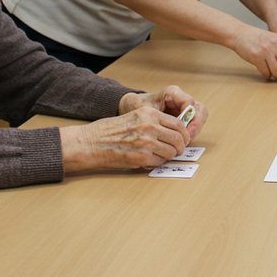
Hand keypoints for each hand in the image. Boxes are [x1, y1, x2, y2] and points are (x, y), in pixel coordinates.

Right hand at [60, 106, 189, 172]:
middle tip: (177, 150)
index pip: (177, 124)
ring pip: (170, 151)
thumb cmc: (110, 130)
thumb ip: (153, 122)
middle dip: (180, 146)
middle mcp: (150, 126)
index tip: (183, 139)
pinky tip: (150, 160)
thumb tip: (172, 132)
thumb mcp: (134, 116)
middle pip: (178, 138)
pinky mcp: (141, 157)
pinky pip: (159, 162)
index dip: (183, 134)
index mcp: (149, 113)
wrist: (92, 142)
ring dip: (169, 155)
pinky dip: (158, 162)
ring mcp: (146, 142)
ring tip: (162, 155)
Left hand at [123, 85, 207, 137]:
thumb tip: (169, 130)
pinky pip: (194, 125)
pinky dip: (190, 134)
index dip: (189, 117)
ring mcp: (184, 109)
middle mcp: (181, 100)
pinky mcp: (184, 118)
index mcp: (172, 93)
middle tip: (187, 139)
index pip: (189, 102)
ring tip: (183, 143)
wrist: (131, 108)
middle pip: (200, 110)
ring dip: (194, 131)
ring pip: (200, 118)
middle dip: (196, 126)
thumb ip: (156, 118)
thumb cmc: (136, 106)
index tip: (183, 130)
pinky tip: (180, 142)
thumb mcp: (144, 111)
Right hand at [232, 26, 276, 80]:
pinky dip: (267, 75)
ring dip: (276, 75)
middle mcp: (276, 45)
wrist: (241, 34)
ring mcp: (266, 51)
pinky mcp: (256, 57)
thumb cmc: (259, 39)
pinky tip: (264, 70)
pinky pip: (266, 73)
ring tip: (273, 71)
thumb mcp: (276, 40)